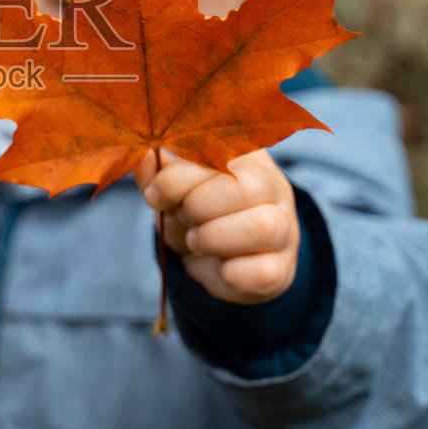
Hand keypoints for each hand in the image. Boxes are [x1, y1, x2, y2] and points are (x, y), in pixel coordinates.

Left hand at [134, 149, 298, 304]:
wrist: (225, 261)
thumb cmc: (201, 215)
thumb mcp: (176, 191)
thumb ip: (160, 175)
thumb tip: (143, 157)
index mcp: (246, 157)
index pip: (217, 155)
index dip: (178, 177)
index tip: (154, 195)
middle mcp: (273, 188)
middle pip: (246, 188)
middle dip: (198, 207)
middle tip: (184, 218)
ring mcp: (285, 229)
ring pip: (262, 227)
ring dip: (214, 238)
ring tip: (196, 241)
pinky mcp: (282, 268)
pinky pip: (262, 272)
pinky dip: (230, 273)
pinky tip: (220, 266)